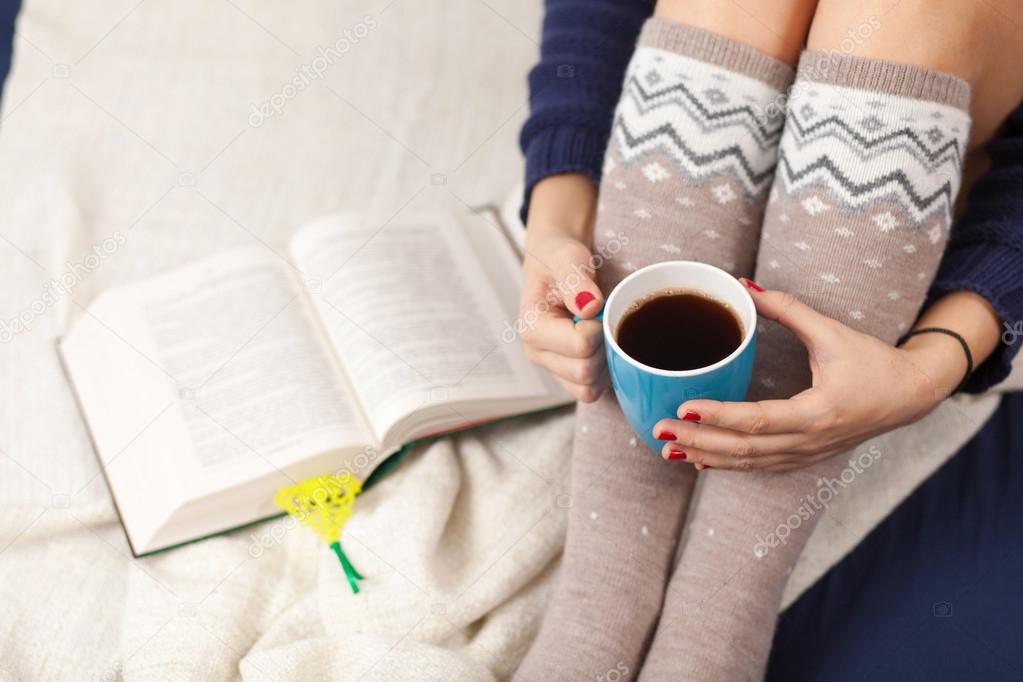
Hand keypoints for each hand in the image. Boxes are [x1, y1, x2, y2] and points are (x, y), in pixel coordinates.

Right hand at [518, 175, 606, 402]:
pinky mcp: (565, 375)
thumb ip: (575, 279)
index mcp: (532, 327)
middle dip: (603, 347)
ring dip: (604, 363)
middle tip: (600, 319)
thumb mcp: (567, 257)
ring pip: (588, 389)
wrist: (554, 263)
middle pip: (585, 373)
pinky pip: (590, 391)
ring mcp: (551, 367)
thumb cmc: (558, 258)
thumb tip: (589, 305)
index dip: (599, 327)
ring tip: (600, 332)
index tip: (596, 307)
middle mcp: (537, 353)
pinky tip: (602, 348)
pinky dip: (604, 374)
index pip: (580, 346)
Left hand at [652, 280, 964, 470]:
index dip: (718, 416)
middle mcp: (810, 441)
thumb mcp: (832, 332)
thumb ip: (787, 310)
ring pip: (749, 464)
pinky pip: (760, 466)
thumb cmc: (873, 362)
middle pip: (745, 449)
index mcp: (818, 412)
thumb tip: (745, 285)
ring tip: (668, 448)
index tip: (683, 407)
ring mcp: (807, 455)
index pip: (757, 420)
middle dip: (698, 441)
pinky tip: (699, 460)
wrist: (911, 395)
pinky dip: (727, 465)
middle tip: (659, 429)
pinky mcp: (805, 457)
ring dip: (707, 456)